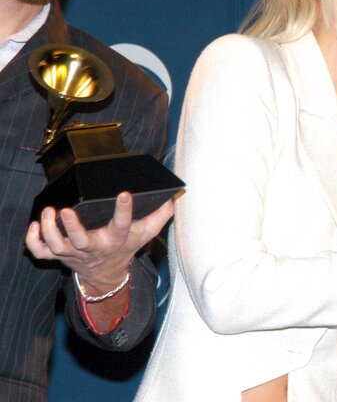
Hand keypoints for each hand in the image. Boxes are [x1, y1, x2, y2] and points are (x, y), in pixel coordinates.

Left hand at [25, 192, 173, 292]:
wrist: (106, 273)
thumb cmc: (125, 246)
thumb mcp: (146, 233)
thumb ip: (160, 215)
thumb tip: (172, 198)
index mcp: (116, 240)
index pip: (122, 225)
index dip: (124, 210)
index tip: (125, 194)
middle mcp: (94, 247)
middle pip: (81, 241)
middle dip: (73, 228)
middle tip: (66, 210)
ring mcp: (74, 253)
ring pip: (57, 246)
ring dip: (49, 230)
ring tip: (48, 212)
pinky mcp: (58, 256)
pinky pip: (41, 252)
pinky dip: (34, 241)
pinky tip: (34, 226)